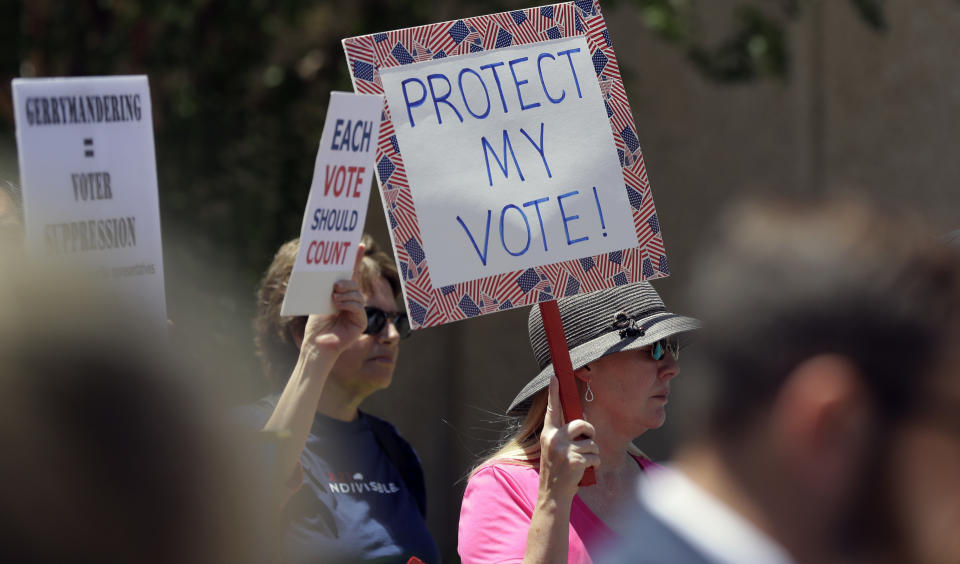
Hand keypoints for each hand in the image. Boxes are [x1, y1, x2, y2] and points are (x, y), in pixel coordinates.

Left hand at [300, 243, 366, 358]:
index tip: (359, 244)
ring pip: (357, 295)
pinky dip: (349, 303)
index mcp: (342, 295)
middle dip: (347, 281)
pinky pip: (359, 307)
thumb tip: (325, 271)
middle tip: (335, 285)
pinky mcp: (361, 323)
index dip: (355, 259)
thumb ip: (325, 288)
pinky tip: (338, 304)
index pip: (351, 274)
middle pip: (354, 284)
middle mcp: (352, 302)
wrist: (316, 344)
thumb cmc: (315, 325)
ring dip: (346, 293)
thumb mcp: (319, 300)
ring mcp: (358, 313)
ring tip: (334, 297)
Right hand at [537, 375, 599, 500]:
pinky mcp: (576, 460)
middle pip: (582, 423)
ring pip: (592, 443)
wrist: (553, 494)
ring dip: (592, 453)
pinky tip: (585, 470)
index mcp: (548, 434)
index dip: (554, 393)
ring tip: (582, 463)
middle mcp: (554, 439)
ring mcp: (565, 450)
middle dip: (590, 431)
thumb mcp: (554, 450)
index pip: (552, 410)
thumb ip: (564, 436)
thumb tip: (584, 423)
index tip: (555, 377)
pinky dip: (594, 464)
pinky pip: (595, 456)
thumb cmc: (557, 470)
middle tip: (587, 440)